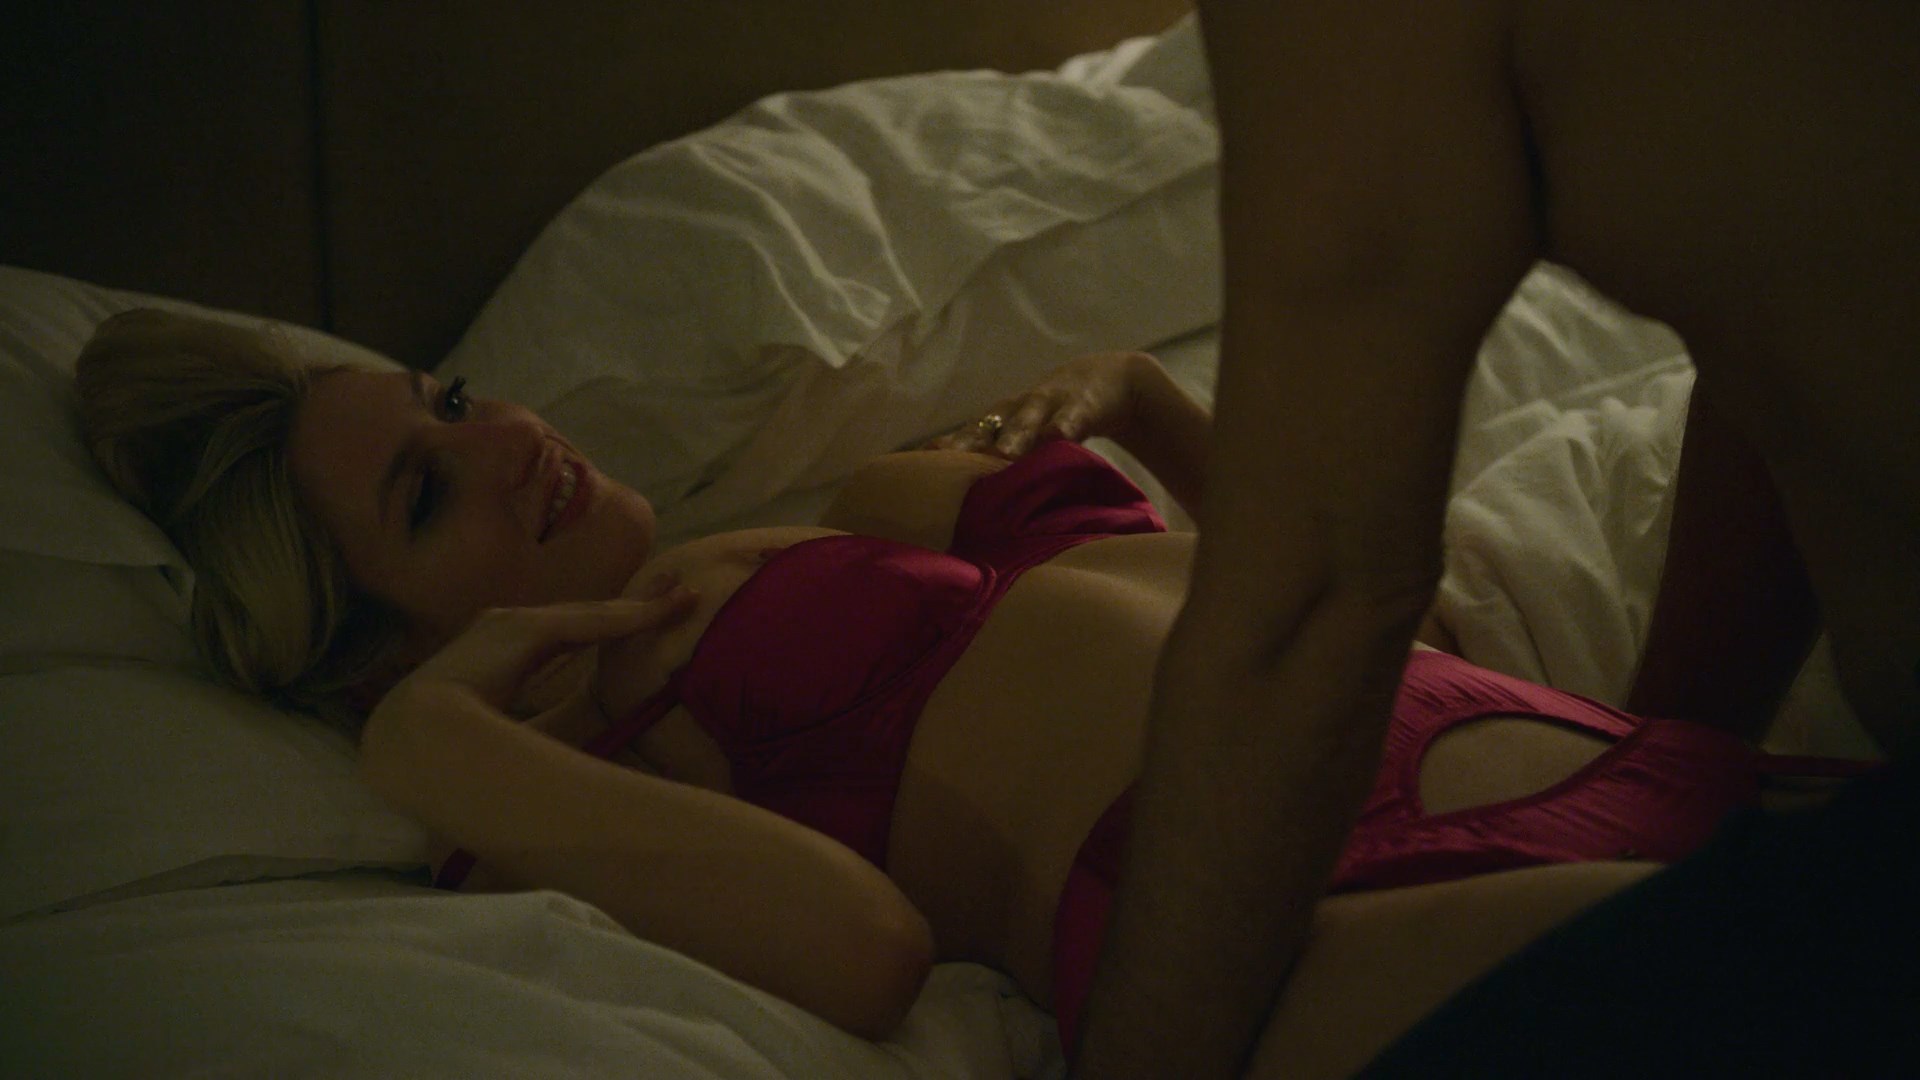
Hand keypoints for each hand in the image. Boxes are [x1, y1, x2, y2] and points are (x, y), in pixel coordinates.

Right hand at [381, 576, 697, 718]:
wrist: (409, 738)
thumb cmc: (439, 749)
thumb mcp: (496, 738)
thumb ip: (525, 739)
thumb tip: (549, 767)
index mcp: (492, 656)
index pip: (562, 637)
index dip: (602, 629)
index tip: (638, 622)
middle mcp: (501, 629)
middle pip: (582, 615)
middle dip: (630, 606)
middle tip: (676, 592)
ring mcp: (508, 625)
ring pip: (590, 616)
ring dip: (640, 606)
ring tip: (681, 595)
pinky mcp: (520, 630)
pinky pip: (587, 623)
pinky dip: (627, 618)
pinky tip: (661, 611)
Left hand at [927, 352, 1153, 458]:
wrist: (1110, 381)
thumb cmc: (1059, 420)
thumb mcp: (1033, 439)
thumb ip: (1009, 467)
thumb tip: (981, 515)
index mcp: (1003, 421)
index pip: (966, 437)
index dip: (944, 451)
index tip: (916, 468)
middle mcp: (1018, 411)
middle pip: (987, 426)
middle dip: (966, 443)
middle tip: (941, 462)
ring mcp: (1049, 406)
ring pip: (1027, 420)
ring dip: (1014, 436)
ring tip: (1002, 455)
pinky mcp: (1082, 405)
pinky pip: (1071, 417)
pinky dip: (1064, 425)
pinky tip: (1058, 438)